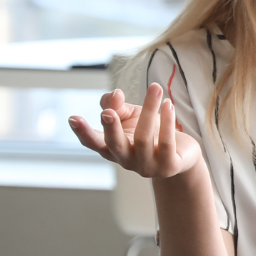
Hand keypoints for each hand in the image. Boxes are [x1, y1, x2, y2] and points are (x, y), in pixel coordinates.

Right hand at [69, 84, 203, 179]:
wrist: (182, 152)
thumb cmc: (150, 131)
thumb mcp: (130, 116)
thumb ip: (117, 106)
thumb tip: (114, 94)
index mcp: (111, 148)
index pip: (93, 142)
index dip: (83, 132)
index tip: (73, 118)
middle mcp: (126, 160)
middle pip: (114, 145)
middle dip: (110, 128)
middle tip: (107, 112)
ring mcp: (147, 166)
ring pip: (143, 138)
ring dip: (149, 110)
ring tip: (155, 88)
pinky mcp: (168, 167)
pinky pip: (166, 143)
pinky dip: (167, 121)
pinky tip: (168, 104)